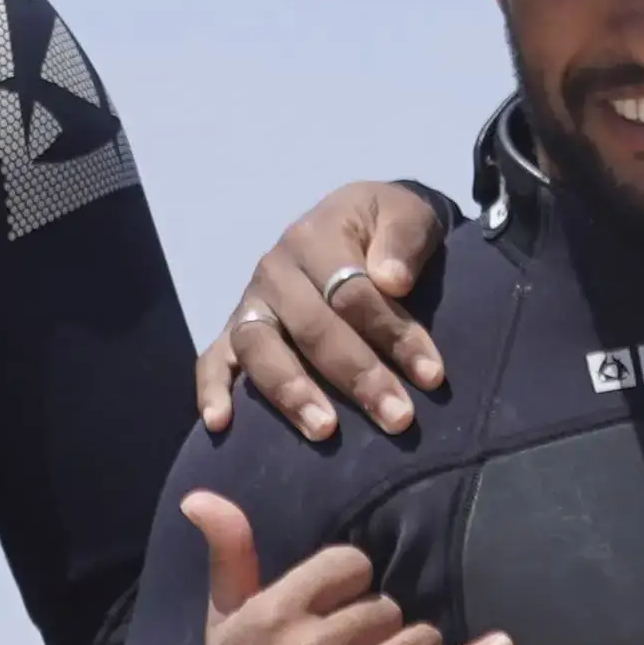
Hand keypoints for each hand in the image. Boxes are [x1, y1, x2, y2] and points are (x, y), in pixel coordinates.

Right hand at [197, 181, 448, 442]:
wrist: (355, 224)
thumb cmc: (386, 229)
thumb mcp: (408, 215)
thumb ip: (404, 239)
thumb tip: (392, 280)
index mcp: (315, 237)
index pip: (352, 293)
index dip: (394, 335)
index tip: (431, 375)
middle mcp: (275, 270)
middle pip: (311, 328)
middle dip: (358, 376)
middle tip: (398, 418)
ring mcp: (251, 304)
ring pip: (260, 348)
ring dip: (291, 393)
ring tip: (325, 430)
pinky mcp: (235, 332)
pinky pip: (212, 361)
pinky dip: (212, 391)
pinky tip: (219, 425)